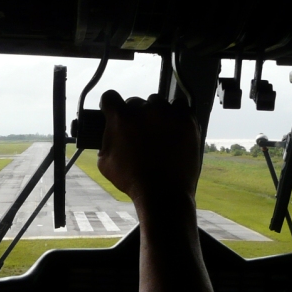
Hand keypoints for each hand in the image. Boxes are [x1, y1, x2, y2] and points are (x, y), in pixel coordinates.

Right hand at [96, 91, 200, 205]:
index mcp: (121, 119)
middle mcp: (143, 111)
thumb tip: (108, 133)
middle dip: (134, 115)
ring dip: (155, 113)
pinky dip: (176, 114)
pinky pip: (180, 106)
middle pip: (135, 102)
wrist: (163, 193)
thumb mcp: (105, 163)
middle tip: (139, 132)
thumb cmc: (133, 181)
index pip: (110, 97)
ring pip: (157, 102)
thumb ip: (105, 141)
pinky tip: (173, 126)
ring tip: (158, 132)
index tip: (114, 112)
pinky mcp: (186, 120)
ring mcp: (166, 114)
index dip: (110, 105)